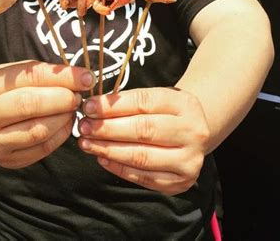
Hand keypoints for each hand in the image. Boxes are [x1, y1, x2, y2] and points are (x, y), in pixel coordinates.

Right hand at [0, 60, 94, 168]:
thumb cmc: (5, 89)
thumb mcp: (17, 73)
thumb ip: (45, 73)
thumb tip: (81, 78)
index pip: (30, 77)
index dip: (63, 77)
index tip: (86, 77)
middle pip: (30, 105)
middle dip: (63, 99)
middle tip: (78, 95)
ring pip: (38, 131)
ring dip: (64, 118)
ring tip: (71, 108)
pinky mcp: (6, 160)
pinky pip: (41, 149)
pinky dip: (60, 135)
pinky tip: (65, 123)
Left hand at [77, 87, 209, 194]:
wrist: (195, 134)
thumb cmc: (167, 113)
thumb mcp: (156, 98)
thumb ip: (128, 101)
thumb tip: (93, 107)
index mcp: (184, 104)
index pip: (143, 102)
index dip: (113, 105)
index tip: (89, 106)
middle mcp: (192, 132)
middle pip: (143, 129)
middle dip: (107, 128)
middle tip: (83, 126)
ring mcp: (189, 159)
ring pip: (141, 156)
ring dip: (108, 149)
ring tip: (87, 143)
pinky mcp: (181, 182)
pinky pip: (143, 177)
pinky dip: (119, 168)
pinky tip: (102, 158)